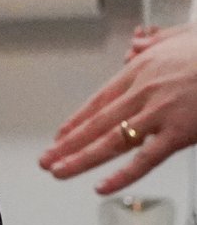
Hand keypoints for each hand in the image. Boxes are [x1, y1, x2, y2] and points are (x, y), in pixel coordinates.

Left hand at [43, 22, 196, 191]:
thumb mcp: (178, 38)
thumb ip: (153, 44)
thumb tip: (134, 46)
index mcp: (138, 72)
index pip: (98, 101)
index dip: (77, 120)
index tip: (59, 136)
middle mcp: (141, 93)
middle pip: (96, 123)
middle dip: (67, 144)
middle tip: (45, 160)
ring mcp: (157, 114)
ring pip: (110, 141)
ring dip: (81, 158)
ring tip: (58, 171)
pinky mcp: (178, 132)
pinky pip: (145, 159)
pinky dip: (121, 175)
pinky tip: (101, 187)